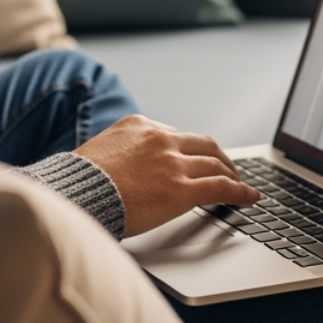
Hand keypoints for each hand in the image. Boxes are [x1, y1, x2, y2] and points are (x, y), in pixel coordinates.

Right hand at [73, 115, 260, 237]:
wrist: (72, 196)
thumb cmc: (77, 184)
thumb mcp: (97, 154)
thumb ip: (119, 154)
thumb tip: (123, 170)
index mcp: (138, 126)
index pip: (175, 135)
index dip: (191, 150)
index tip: (196, 159)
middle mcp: (159, 138)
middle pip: (203, 144)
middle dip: (218, 157)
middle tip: (227, 169)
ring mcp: (172, 162)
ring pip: (215, 163)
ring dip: (231, 173)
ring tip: (240, 184)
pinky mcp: (181, 189)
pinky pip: (221, 187)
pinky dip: (241, 191)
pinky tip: (250, 197)